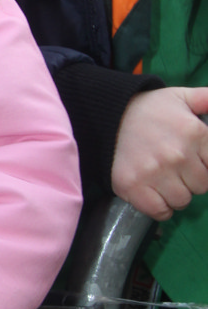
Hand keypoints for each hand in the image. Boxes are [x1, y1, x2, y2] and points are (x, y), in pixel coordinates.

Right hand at [111, 86, 207, 219]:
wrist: (109, 116)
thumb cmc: (150, 109)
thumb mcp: (182, 97)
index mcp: (195, 133)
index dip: (204, 166)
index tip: (193, 161)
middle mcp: (178, 155)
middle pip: (201, 187)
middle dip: (191, 181)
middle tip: (176, 170)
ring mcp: (156, 173)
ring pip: (182, 201)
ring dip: (175, 195)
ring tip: (164, 181)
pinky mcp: (134, 187)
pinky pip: (160, 211)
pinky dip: (160, 208)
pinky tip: (155, 195)